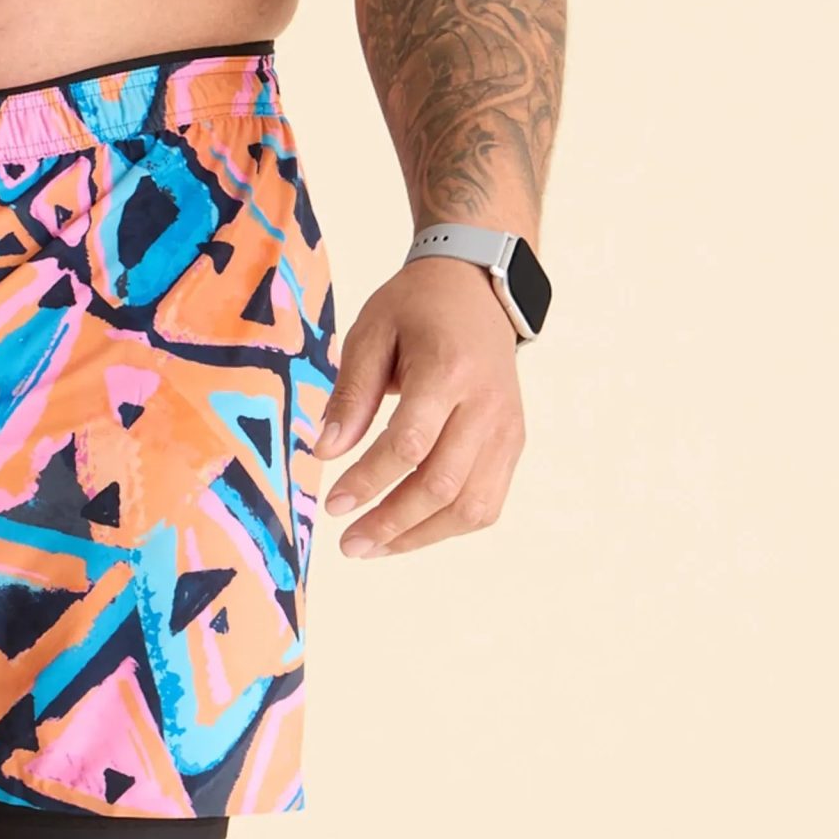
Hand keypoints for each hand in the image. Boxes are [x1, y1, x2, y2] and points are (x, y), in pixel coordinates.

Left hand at [315, 258, 526, 557]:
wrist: (479, 290)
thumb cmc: (417, 310)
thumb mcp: (371, 332)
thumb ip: (351, 393)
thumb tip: (326, 452)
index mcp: (449, 371)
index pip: (410, 445)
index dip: (369, 481)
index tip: (333, 505)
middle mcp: (486, 405)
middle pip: (441, 485)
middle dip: (390, 523)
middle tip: (348, 544)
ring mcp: (506, 429)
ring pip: (470, 506)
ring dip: (418, 537)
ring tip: (373, 548)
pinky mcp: (512, 445)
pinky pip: (486, 504)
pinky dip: (446, 528)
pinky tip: (408, 532)